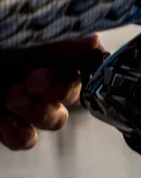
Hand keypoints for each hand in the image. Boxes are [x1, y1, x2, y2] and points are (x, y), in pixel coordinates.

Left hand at [0, 34, 101, 150]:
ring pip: (55, 119)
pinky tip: (4, 122)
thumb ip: (56, 43)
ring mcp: (23, 104)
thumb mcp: (18, 37)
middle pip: (71, 93)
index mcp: (43, 52)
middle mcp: (38, 77)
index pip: (81, 64)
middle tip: (31, 82)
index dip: (75, 74)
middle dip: (57, 90)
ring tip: (11, 98)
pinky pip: (26, 140)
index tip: (53, 71)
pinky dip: (19, 135)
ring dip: (40, 112)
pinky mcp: (7, 127)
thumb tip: (94, 40)